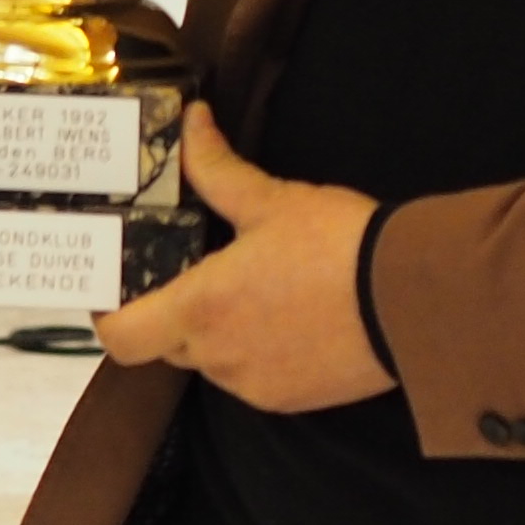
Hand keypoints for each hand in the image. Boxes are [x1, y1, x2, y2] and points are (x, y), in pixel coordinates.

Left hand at [95, 105, 391, 410]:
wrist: (414, 300)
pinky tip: (294, 318)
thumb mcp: (273, 200)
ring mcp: (255, 386)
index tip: (119, 288)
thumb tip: (192, 123)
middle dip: (176, 312)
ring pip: (213, 362)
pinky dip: (260, 353)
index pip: (120, 336)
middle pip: (167, 345)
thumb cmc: (339, 245)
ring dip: (221, 334)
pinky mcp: (292, 401)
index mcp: (200, 308)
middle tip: (201, 272)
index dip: (110, 315)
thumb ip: (217, 167)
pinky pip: (255, 379)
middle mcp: (218, 357)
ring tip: (262, 290)